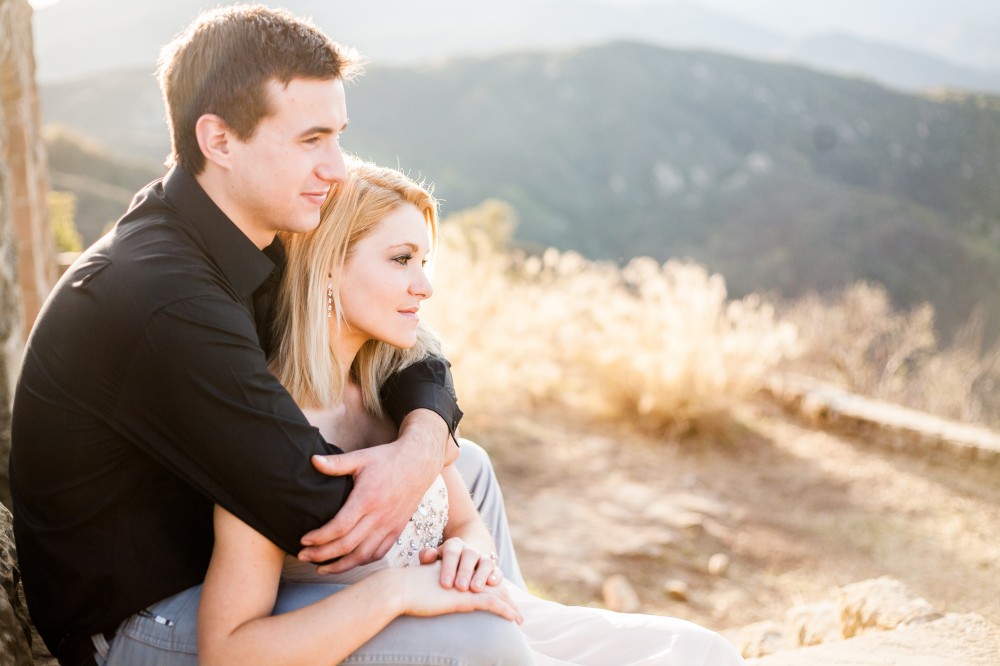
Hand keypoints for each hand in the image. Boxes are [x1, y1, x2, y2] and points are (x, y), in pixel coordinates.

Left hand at [298, 411, 447, 571]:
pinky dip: (362, 562)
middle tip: (303, 557)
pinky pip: (379, 553)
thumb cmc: (388, 459)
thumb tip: (312, 461)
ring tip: (321, 568)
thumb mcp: (361, 457)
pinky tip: (348, 562)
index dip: (319, 538)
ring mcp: (390, 525)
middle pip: (347, 545)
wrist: (419, 463)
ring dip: (340, 566)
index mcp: (367, 499)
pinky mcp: (397, 530)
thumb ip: (336, 463)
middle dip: (322, 555)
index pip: (339, 527)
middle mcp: (379, 516)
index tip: (303, 540)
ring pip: (363, 555)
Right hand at [392, 563, 520, 622]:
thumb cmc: (405, 590)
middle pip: (492, 583)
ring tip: (519, 618)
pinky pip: (493, 603)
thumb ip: (432, 590)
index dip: (492, 587)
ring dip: (511, 606)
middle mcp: (464, 574)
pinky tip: (515, 619)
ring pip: (497, 593)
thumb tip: (430, 597)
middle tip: (516, 610)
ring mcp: (466, 584)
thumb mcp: (423, 587)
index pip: (480, 577)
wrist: (399, 588)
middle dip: (506, 597)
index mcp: (456, 571)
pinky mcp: (466, 597)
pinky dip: (507, 611)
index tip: (502, 598)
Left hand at [418, 538, 503, 591]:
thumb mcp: (433, 560)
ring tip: (475, 589)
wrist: (462, 560)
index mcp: (454, 545)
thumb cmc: (442, 565)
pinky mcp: (493, 570)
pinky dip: (496, 576)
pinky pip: (497, 570)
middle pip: (470, 555)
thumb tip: (427, 556)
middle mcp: (470, 550)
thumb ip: (428, 557)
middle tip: (460, 587)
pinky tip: (492, 583)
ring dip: (481, 575)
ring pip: (486, 562)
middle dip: (465, 571)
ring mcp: (483, 559)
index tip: (445, 584)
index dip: (449, 567)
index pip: (451, 552)